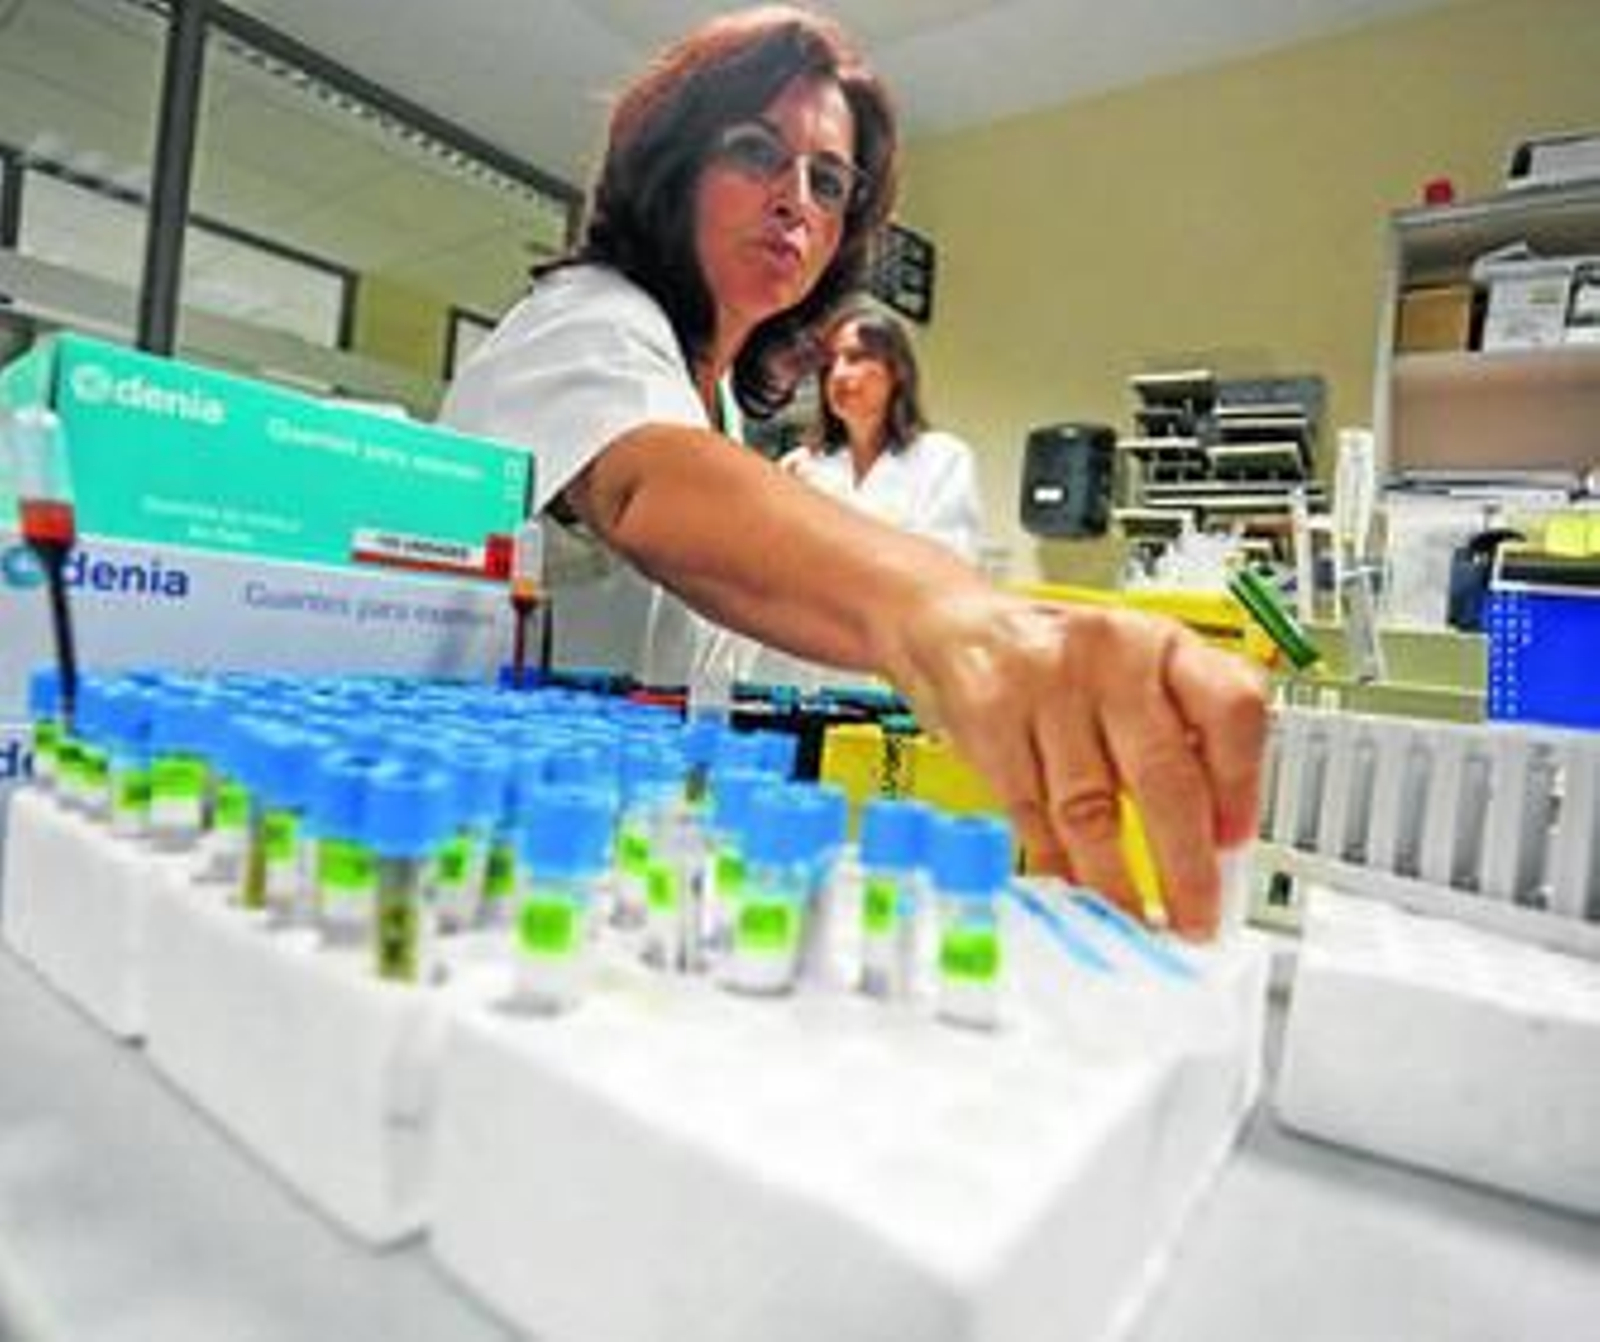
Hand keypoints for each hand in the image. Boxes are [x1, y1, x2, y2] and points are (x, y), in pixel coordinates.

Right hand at [882, 591, 1266, 938]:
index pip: (1230, 710)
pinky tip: (1073, 886)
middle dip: (1185, 864)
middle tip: (1196, 916)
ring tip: (1133, 917)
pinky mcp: (991, 716)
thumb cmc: (1056, 661)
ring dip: (1115, 881)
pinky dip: (1055, 861)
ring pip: (1091, 807)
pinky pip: (1031, 812)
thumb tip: (1217, 835)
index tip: (1235, 845)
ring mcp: (1046, 683)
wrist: (951, 625)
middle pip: (1164, 774)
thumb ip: (1180, 730)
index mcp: (1163, 643)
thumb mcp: (1132, 670)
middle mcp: (1111, 655)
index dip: (1242, 787)